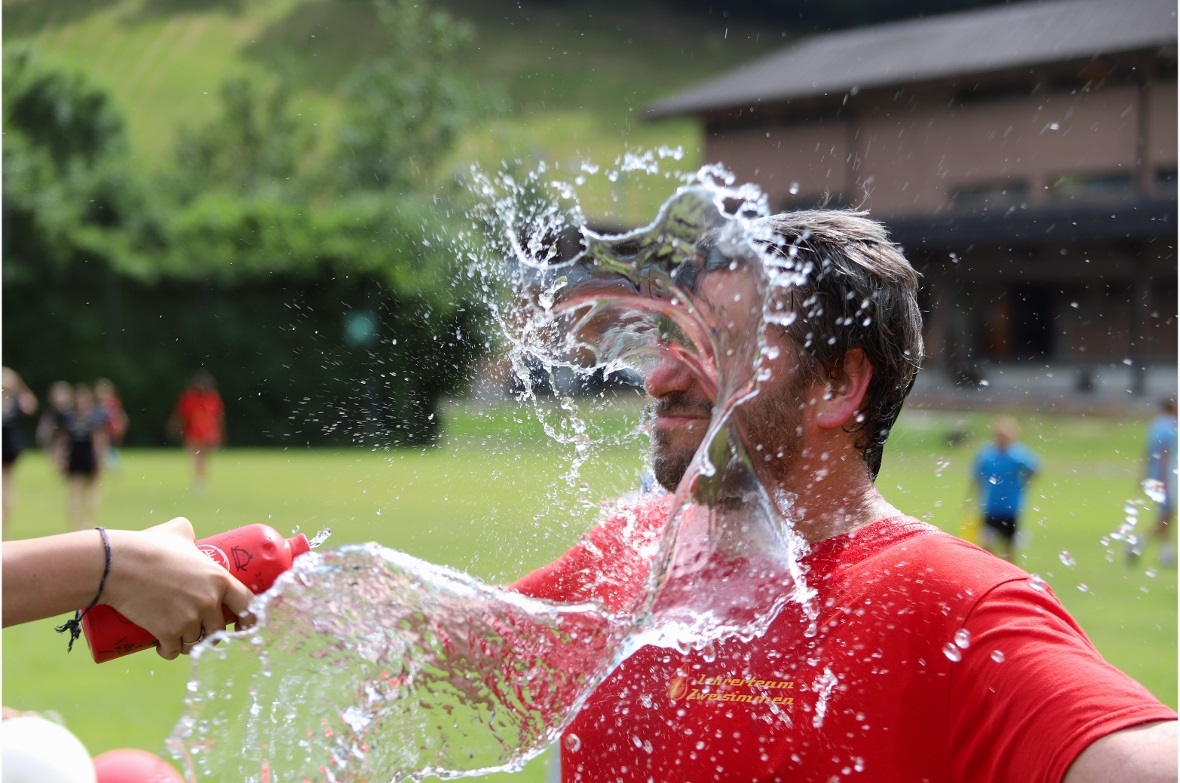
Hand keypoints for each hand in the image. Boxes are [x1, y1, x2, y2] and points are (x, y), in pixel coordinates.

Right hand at [101, 518, 256, 659]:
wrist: (119, 565)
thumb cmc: (148, 546)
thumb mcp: (178, 532)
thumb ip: (190, 533)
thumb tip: (191, 534)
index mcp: (220, 579)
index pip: (247, 604)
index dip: (248, 618)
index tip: (241, 625)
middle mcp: (209, 602)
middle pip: (219, 630)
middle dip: (209, 633)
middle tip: (196, 627)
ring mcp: (189, 620)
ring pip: (196, 643)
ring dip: (189, 643)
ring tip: (178, 636)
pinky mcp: (168, 633)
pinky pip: (174, 651)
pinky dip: (169, 652)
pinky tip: (166, 648)